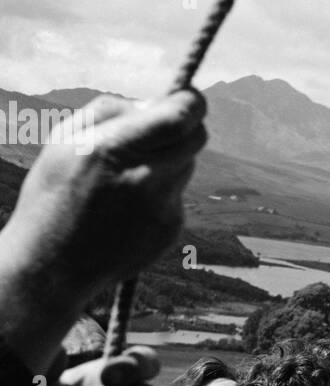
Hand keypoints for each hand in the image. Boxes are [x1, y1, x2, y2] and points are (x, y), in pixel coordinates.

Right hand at [0, 92, 206, 370]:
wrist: (54, 265)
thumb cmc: (54, 193)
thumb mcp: (66, 139)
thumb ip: (113, 113)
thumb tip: (156, 103)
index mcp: (113, 150)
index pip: (177, 118)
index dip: (191, 102)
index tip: (189, 97)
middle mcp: (144, 181)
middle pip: (195, 139)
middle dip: (186, 126)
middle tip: (167, 125)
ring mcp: (162, 209)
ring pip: (186, 166)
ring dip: (170, 159)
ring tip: (131, 172)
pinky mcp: (170, 231)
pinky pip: (176, 196)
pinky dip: (161, 192)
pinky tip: (129, 206)